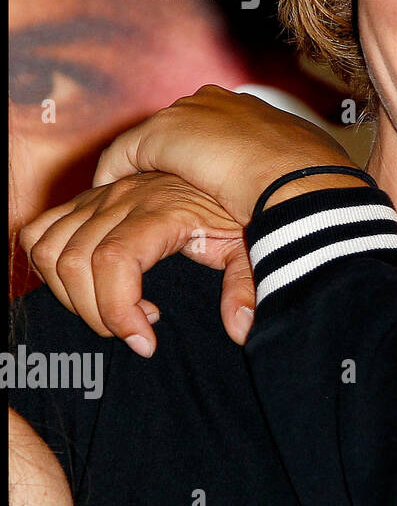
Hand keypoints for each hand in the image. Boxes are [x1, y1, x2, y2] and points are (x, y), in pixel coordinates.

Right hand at [19, 173, 255, 355]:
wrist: (228, 163)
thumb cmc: (236, 207)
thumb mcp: (247, 244)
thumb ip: (245, 284)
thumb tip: (240, 328)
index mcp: (162, 210)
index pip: (114, 260)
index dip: (118, 310)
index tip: (145, 342)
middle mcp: (122, 199)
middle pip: (76, 263)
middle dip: (96, 313)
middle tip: (134, 330)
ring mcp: (100, 196)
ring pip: (49, 249)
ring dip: (69, 294)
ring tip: (110, 311)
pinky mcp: (87, 199)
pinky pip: (41, 230)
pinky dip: (48, 265)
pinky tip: (85, 286)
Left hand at [93, 85, 357, 224]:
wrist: (300, 180)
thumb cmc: (314, 185)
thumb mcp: (298, 179)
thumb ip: (283, 183)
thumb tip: (294, 205)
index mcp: (255, 110)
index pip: (219, 127)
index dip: (207, 154)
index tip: (200, 180)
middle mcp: (219, 102)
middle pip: (181, 128)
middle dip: (172, 158)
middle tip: (162, 192)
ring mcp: (189, 113)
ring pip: (152, 141)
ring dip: (143, 169)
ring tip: (132, 199)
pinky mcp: (162, 133)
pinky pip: (124, 155)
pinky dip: (115, 175)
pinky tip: (112, 198)